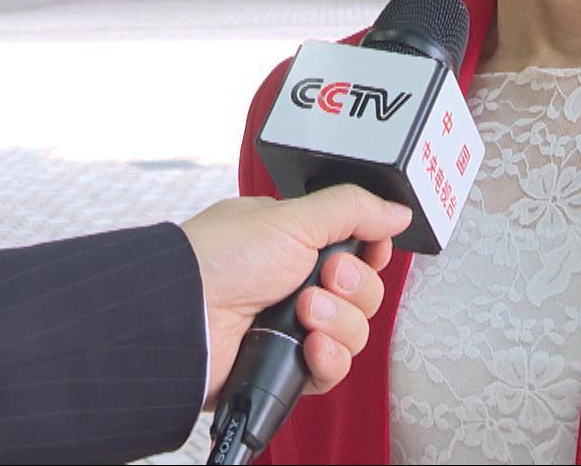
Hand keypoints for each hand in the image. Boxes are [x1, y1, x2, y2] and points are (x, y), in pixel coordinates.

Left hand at [180, 187, 411, 408]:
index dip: (371, 255)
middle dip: (352, 287)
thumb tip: (397, 211)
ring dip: (337, 322)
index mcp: (296, 243)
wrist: (182, 317)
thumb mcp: (292, 218)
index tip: (366, 250)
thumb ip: (353, 209)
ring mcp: (292, 328)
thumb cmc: (221, 258)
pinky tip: (309, 346)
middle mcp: (297, 285)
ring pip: (355, 333)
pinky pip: (333, 370)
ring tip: (304, 313)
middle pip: (365, 294)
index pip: (359, 252)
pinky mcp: (286, 368)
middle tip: (324, 278)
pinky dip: (328, 359)